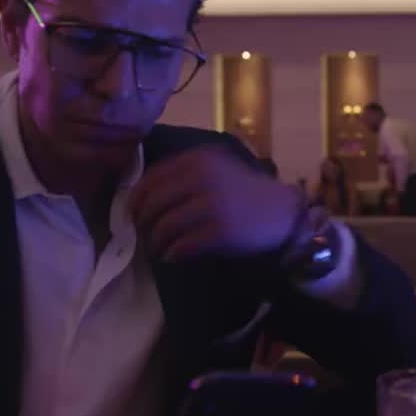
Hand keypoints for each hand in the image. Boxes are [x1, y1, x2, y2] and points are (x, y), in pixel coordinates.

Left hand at [130, 145, 300, 262]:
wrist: (282, 212)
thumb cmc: (244, 193)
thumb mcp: (215, 169)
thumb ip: (183, 175)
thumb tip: (141, 199)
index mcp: (197, 160)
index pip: (150, 179)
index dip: (135, 200)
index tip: (133, 214)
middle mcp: (202, 178)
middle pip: (152, 204)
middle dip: (142, 223)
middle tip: (144, 235)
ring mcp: (211, 205)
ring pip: (163, 227)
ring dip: (155, 243)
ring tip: (159, 249)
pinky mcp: (219, 231)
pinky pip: (181, 246)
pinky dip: (171, 254)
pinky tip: (173, 256)